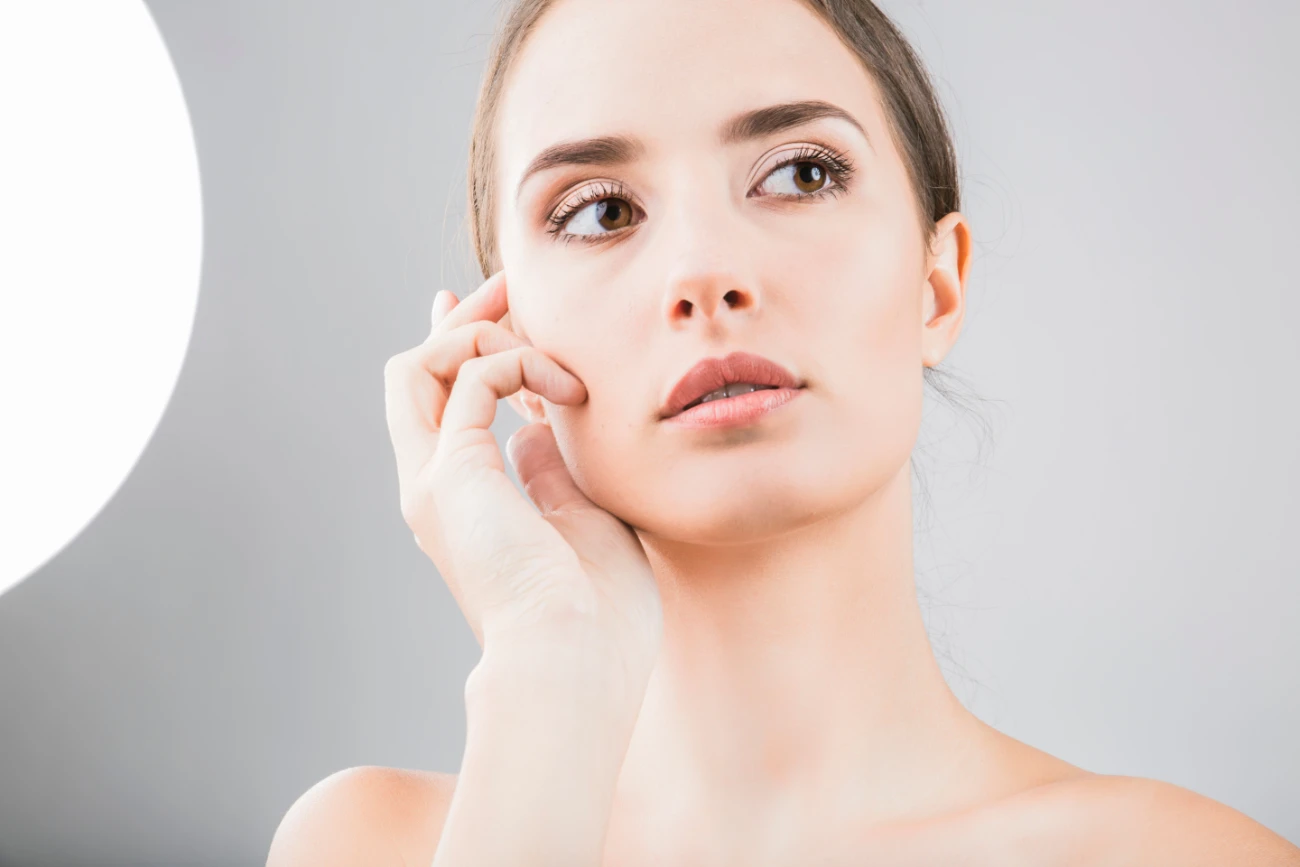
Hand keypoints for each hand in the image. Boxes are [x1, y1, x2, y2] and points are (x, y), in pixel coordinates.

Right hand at [383, 270, 662, 675]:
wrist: (578, 662)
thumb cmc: (598, 613)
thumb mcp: (580, 520)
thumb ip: (550, 473)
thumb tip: (533, 429)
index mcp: (465, 503)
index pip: (442, 408)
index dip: (463, 352)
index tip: (494, 310)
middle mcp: (436, 488)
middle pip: (416, 377)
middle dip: (460, 322)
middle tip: (506, 285)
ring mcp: (435, 482)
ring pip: (417, 368)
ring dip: (474, 329)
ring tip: (529, 315)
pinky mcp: (451, 475)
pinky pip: (470, 379)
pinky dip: (516, 361)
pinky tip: (565, 385)